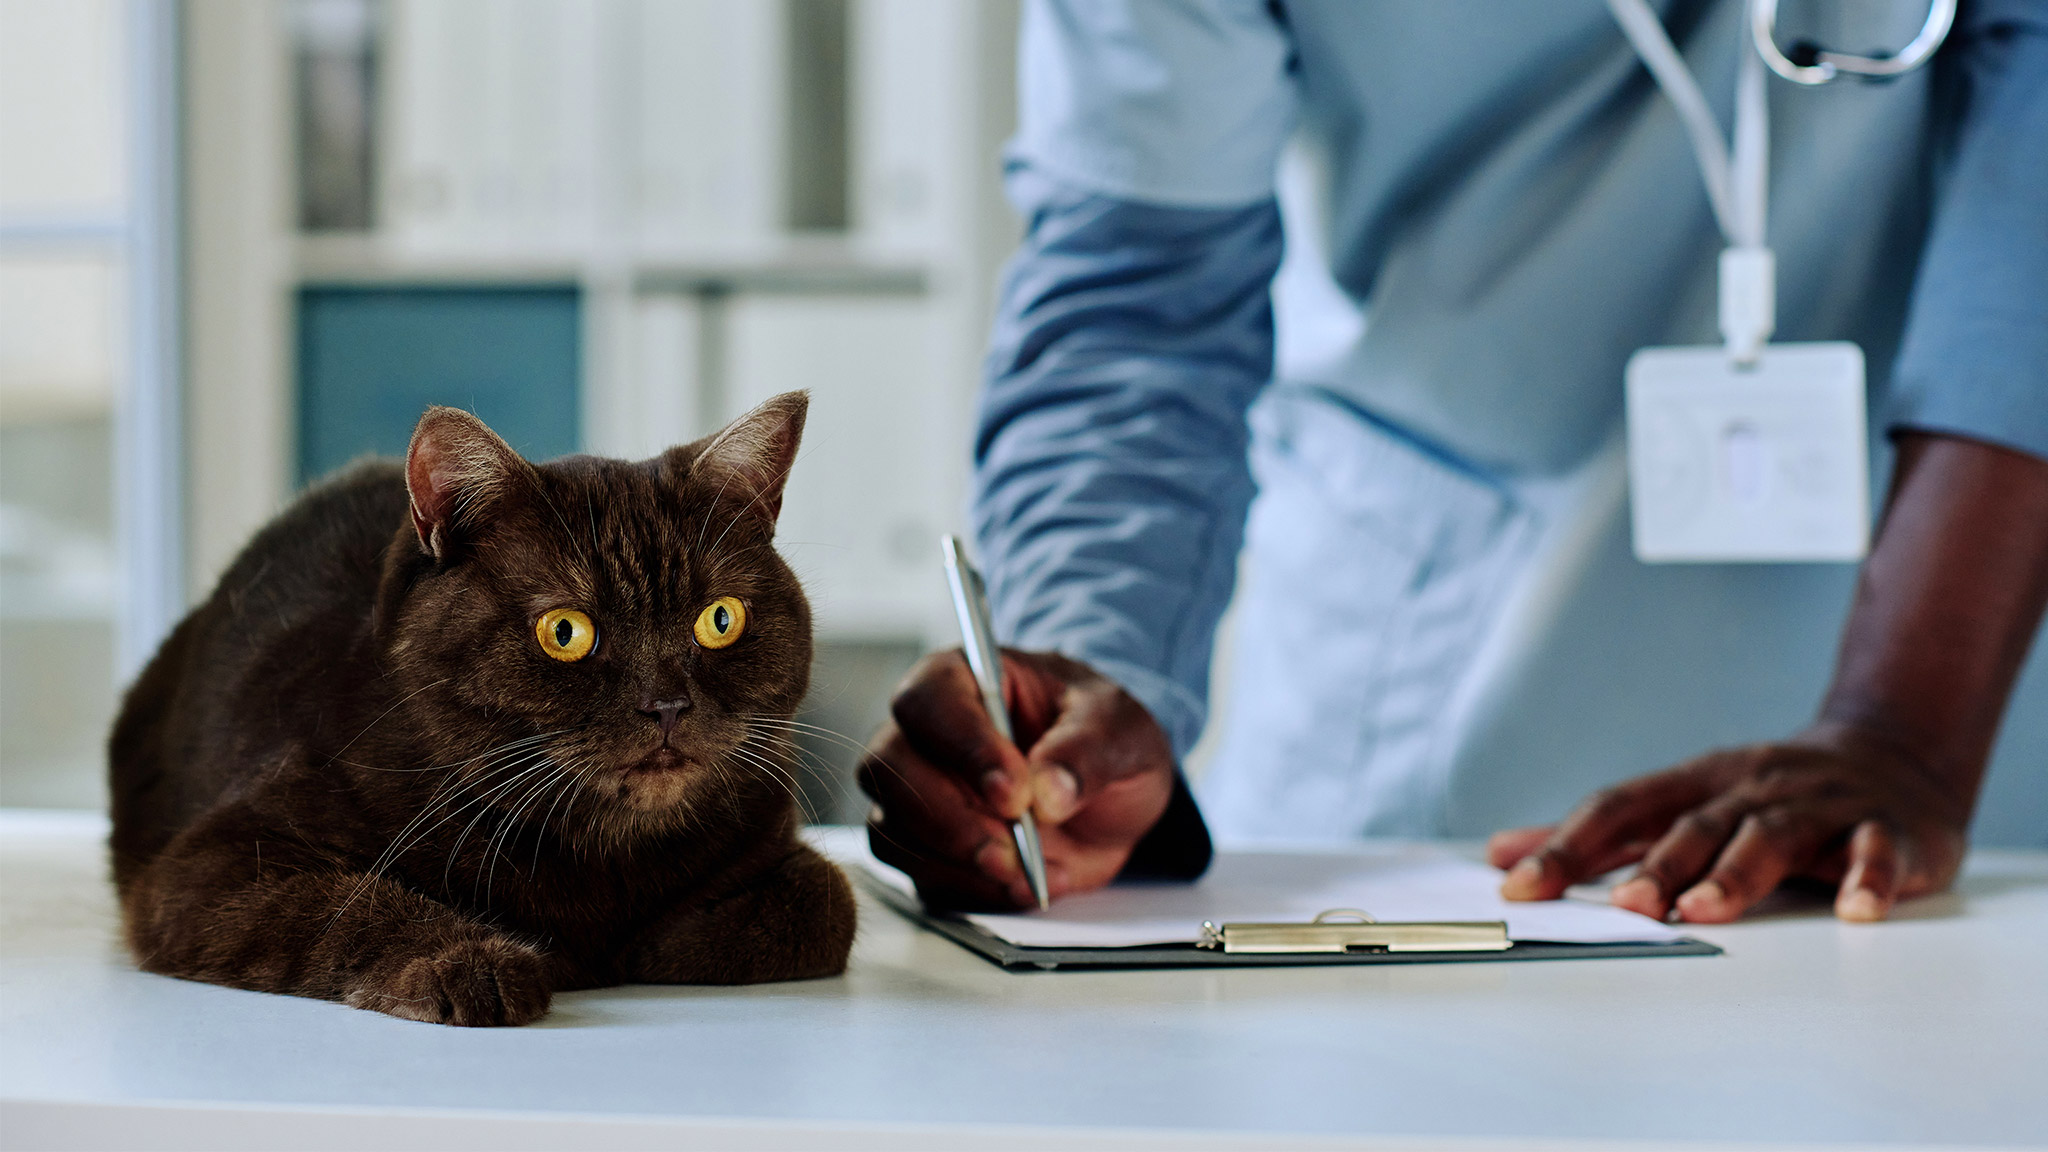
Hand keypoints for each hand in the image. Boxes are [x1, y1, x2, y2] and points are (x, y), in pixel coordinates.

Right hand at [858, 649, 1174, 908]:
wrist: (1112, 794)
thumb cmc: (1105, 736)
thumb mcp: (1122, 729)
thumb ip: (1087, 751)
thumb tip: (1048, 790)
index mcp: (962, 677)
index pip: (929, 701)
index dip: (963, 747)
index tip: (1014, 794)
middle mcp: (924, 733)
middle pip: (888, 768)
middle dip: (949, 820)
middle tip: (1011, 851)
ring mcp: (918, 794)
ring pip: (891, 830)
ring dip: (960, 863)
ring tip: (1033, 871)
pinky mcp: (928, 850)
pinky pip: (922, 877)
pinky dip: (974, 891)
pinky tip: (1028, 885)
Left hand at [1487, 721, 1971, 922]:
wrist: (1890, 753)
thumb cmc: (1766, 791)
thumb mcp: (1681, 801)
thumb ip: (1598, 834)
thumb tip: (1502, 854)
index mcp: (1693, 783)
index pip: (1619, 809)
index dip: (1567, 846)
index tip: (1519, 887)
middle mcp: (1748, 788)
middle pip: (1693, 824)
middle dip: (1656, 866)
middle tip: (1624, 907)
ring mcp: (1817, 805)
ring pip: (1769, 835)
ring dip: (1735, 874)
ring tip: (1703, 911)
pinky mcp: (1883, 827)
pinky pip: (1874, 850)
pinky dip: (1867, 878)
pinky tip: (1854, 910)